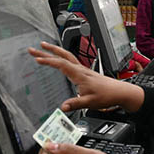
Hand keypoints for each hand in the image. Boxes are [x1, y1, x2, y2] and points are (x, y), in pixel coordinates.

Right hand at [28, 42, 144, 112]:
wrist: (119, 92)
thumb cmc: (107, 95)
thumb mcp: (89, 102)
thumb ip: (75, 104)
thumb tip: (63, 107)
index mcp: (80, 74)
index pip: (61, 64)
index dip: (49, 61)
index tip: (37, 58)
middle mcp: (80, 69)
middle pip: (62, 55)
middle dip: (47, 51)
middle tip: (34, 48)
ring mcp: (82, 69)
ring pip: (66, 56)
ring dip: (54, 50)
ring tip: (44, 47)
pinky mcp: (84, 72)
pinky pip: (70, 60)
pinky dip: (61, 56)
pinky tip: (58, 59)